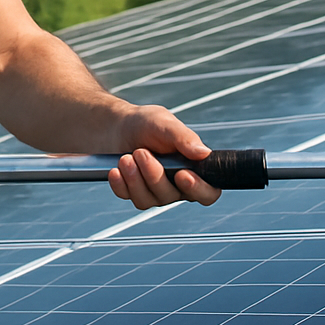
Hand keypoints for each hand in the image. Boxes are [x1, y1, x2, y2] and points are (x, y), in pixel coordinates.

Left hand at [107, 104, 221, 208]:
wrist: (115, 126)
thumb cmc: (146, 123)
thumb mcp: (165, 123)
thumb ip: (185, 138)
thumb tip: (204, 154)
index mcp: (193, 169)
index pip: (208, 192)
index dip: (199, 189)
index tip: (182, 174)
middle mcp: (176, 185)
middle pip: (171, 196)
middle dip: (153, 175)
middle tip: (140, 152)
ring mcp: (154, 192)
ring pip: (148, 200)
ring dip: (135, 178)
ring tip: (125, 158)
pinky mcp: (133, 193)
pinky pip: (128, 198)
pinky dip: (121, 184)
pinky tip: (115, 170)